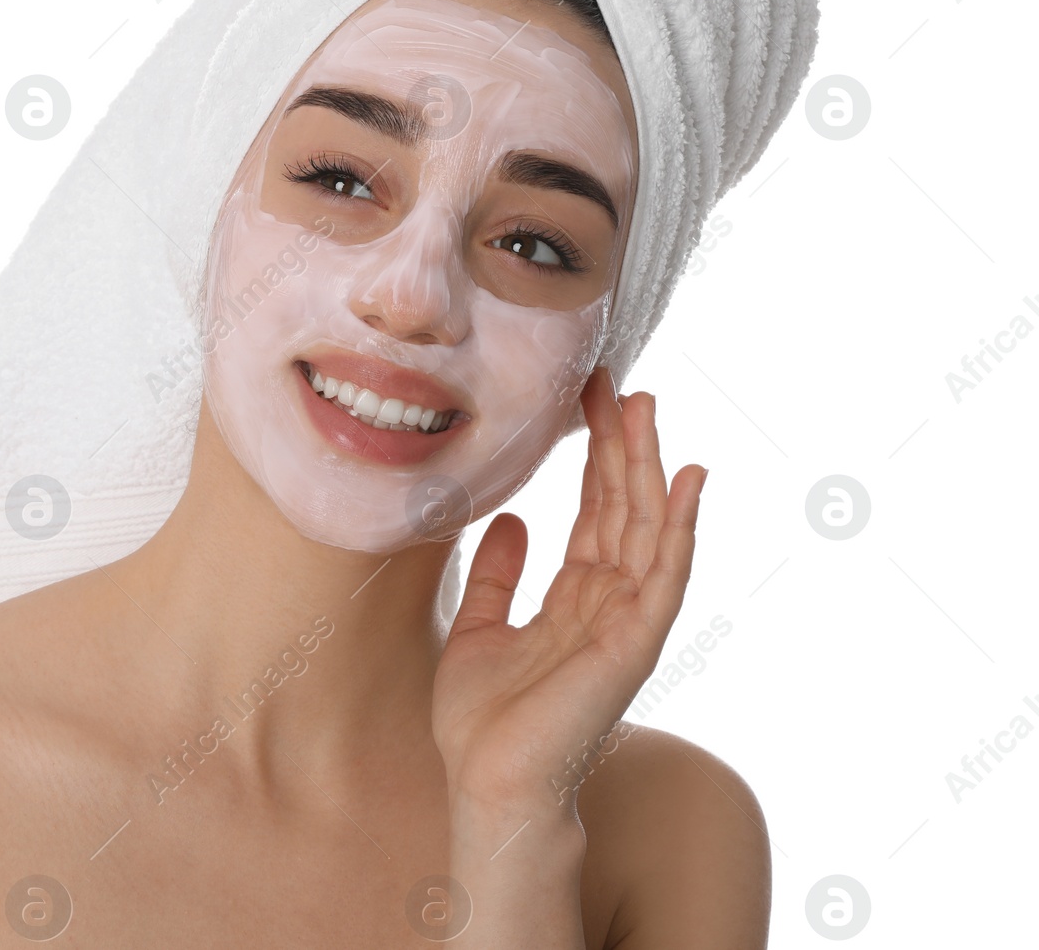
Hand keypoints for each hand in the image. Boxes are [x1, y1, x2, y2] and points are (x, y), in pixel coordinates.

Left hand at [432, 367, 705, 817]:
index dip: (593, 456)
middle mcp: (610, 603)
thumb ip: (497, 575)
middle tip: (617, 383)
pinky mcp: (635, 644)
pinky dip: (680, 528)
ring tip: (647, 407)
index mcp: (576, 597)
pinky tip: (687, 481)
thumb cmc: (483, 721)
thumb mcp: (479, 628)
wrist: (486, 783)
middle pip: (624, 508)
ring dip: (649, 466)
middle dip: (622, 445)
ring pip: (646, 528)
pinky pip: (665, 576)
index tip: (586, 398)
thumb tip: (511, 519)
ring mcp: (628, 622)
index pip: (595, 511)